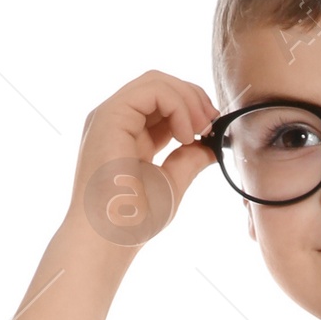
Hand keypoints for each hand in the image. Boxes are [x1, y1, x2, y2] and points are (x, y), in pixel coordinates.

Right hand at [67, 69, 217, 251]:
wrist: (109, 238)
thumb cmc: (133, 221)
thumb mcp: (171, 183)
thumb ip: (188, 159)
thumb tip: (210, 146)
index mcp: (127, 135)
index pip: (161, 103)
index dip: (191, 108)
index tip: (212, 129)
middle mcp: (116, 121)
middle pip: (160, 85)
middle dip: (193, 98)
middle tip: (212, 124)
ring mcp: (110, 116)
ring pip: (156, 80)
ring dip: (188, 99)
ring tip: (201, 130)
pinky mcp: (109, 115)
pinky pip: (151, 89)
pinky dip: (177, 104)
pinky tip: (185, 134)